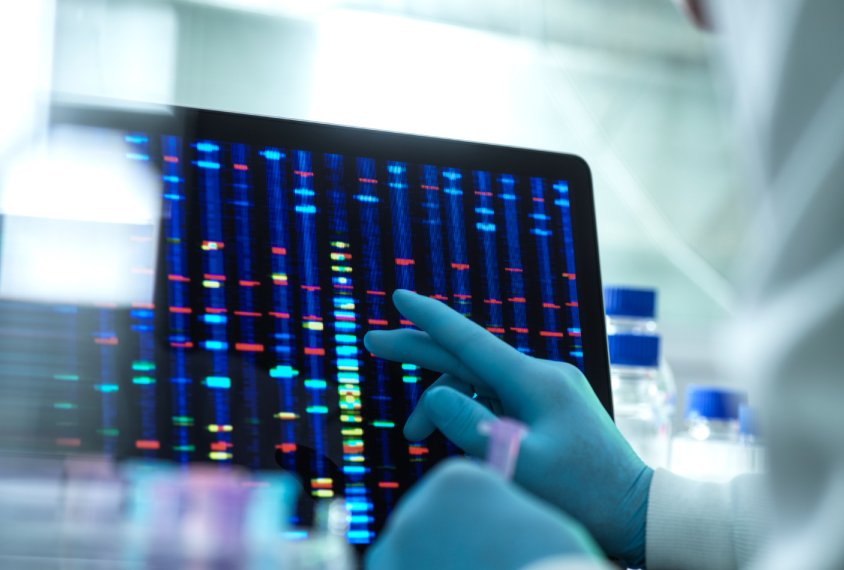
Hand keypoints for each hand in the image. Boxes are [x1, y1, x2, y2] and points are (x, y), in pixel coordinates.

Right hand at [364, 290, 652, 567]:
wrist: (633, 508)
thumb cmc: (582, 492)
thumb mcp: (518, 462)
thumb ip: (469, 426)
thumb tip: (433, 396)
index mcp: (535, 381)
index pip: (470, 340)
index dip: (430, 317)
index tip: (398, 296)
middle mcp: (539, 375)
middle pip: (467, 356)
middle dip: (419, 351)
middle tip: (374, 342)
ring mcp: (544, 389)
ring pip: (477, 384)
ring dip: (442, 404)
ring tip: (413, 437)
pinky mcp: (546, 406)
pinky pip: (495, 398)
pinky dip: (468, 413)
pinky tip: (450, 434)